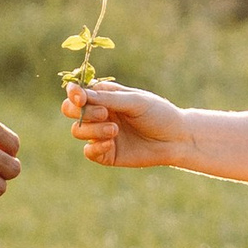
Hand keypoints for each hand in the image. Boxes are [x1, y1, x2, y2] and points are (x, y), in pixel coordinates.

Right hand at [64, 80, 189, 168]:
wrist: (177, 139)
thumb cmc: (159, 114)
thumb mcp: (135, 102)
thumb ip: (108, 98)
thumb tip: (80, 94)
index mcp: (105, 96)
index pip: (78, 93)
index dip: (74, 94)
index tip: (80, 98)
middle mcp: (99, 114)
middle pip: (70, 111)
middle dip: (82, 112)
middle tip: (104, 113)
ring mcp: (101, 134)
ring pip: (77, 131)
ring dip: (92, 130)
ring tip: (114, 130)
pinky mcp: (106, 154)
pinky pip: (88, 152)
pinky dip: (95, 147)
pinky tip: (111, 143)